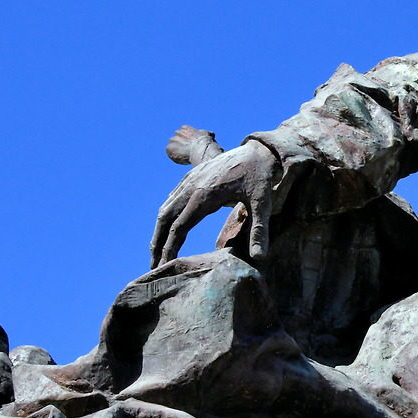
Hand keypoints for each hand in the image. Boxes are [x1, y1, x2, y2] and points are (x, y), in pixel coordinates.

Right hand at [150, 140, 279, 266]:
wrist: (257, 149)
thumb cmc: (260, 177)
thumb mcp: (263, 203)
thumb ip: (260, 230)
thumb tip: (259, 258)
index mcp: (204, 196)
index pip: (180, 227)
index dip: (170, 249)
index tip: (166, 267)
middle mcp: (191, 187)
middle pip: (165, 220)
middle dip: (157, 244)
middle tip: (154, 267)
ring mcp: (188, 181)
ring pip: (165, 209)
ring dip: (158, 232)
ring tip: (156, 254)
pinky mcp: (191, 177)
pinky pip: (171, 200)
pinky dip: (165, 217)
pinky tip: (166, 231)